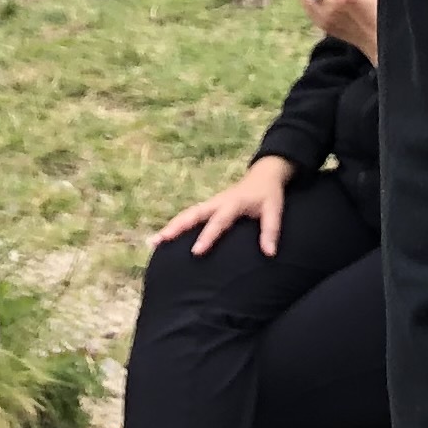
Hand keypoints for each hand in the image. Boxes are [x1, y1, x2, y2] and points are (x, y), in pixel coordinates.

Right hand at [153, 153, 294, 256]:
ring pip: (188, 214)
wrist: (264, 174)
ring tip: (153, 242)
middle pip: (193, 214)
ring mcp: (211, 203)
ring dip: (171, 226)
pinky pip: (191, 216)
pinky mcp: (209, 207)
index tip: (195, 252)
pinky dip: (177, 225)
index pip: (218, 221)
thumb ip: (271, 230)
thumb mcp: (274, 209)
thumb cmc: (269, 193)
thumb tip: (269, 254)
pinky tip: (165, 237)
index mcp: (233, 202)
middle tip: (159, 241)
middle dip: (176, 227)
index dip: (207, 236)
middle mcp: (217, 202)